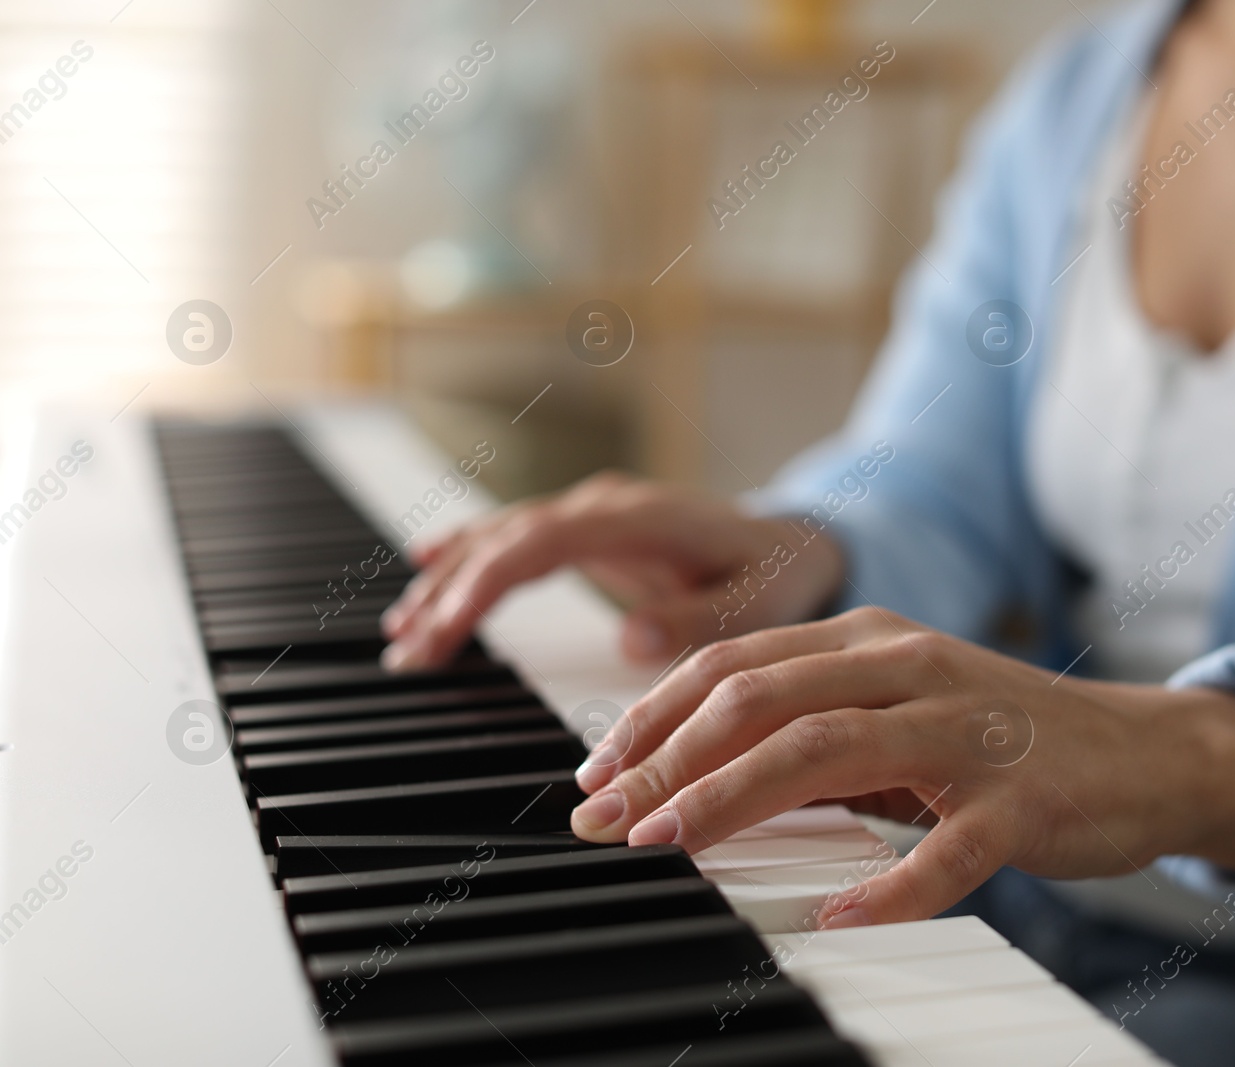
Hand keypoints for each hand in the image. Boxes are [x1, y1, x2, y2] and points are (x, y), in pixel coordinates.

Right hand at [380, 471, 844, 670]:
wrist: (794, 547)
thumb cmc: (776, 579)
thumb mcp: (754, 608)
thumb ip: (696, 621)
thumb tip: (629, 638)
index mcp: (642, 519)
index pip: (543, 542)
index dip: (487, 582)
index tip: (445, 629)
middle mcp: (608, 505)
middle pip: (509, 538)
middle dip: (453, 591)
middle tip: (408, 649)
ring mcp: (594, 512)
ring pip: (504, 535)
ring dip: (451, 579)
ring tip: (404, 632)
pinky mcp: (588, 527)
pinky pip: (516, 537)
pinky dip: (470, 557)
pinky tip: (425, 570)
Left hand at [569, 607, 1234, 926]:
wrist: (1143, 753)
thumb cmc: (1001, 736)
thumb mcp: (896, 711)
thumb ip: (809, 728)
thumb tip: (692, 779)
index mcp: (870, 641)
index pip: (736, 665)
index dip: (655, 716)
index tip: (597, 774)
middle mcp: (909, 668)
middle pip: (764, 700)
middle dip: (670, 759)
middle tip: (606, 819)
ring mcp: (965, 732)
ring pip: (829, 750)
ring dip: (736, 798)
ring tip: (672, 845)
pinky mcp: (1018, 801)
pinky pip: (945, 849)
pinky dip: (886, 885)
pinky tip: (835, 914)